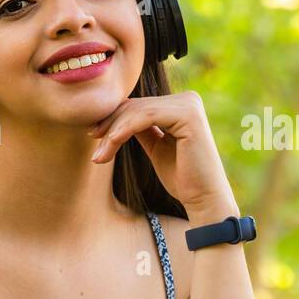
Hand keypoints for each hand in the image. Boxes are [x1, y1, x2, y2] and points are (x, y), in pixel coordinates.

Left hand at [87, 90, 236, 216]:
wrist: (204, 199)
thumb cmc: (183, 178)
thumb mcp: (157, 147)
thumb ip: (141, 129)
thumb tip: (114, 117)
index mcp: (183, 104)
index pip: (140, 105)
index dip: (113, 119)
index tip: (94, 136)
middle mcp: (188, 99)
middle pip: (136, 106)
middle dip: (110, 126)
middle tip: (94, 150)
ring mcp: (189, 105)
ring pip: (137, 112)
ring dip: (112, 133)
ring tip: (99, 156)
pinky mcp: (187, 115)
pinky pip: (145, 117)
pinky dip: (123, 131)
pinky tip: (110, 145)